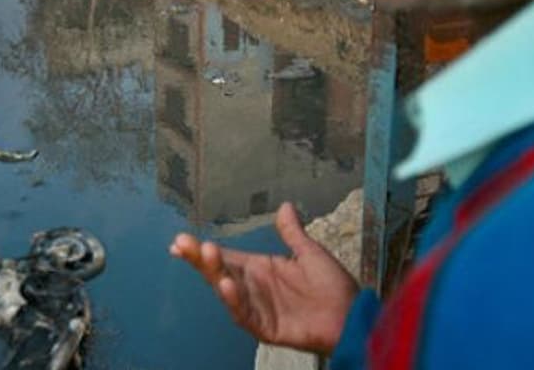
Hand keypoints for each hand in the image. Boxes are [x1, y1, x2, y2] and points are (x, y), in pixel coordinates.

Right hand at [169, 202, 359, 354]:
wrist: (353, 315)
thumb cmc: (333, 286)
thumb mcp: (309, 253)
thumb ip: (292, 233)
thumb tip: (284, 205)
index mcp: (260, 269)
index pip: (225, 257)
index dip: (202, 250)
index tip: (180, 239)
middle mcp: (253, 288)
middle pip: (219, 272)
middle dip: (200, 258)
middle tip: (182, 243)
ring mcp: (258, 308)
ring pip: (228, 292)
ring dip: (215, 274)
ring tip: (206, 253)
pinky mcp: (266, 327)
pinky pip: (245, 315)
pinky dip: (234, 301)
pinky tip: (226, 284)